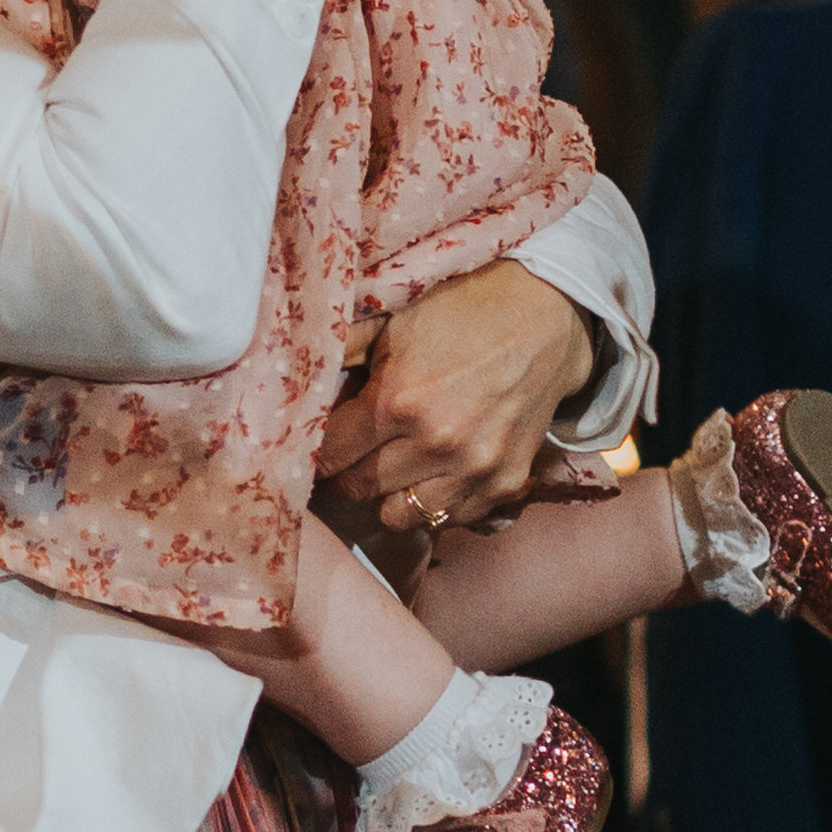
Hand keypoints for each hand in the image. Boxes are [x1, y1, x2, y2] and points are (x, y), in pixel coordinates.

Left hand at [314, 259, 599, 530]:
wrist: (548, 317)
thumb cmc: (462, 311)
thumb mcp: (393, 319)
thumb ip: (339, 349)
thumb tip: (283, 371)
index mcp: (398, 401)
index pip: (330, 455)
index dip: (316, 451)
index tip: (317, 444)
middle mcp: (436, 444)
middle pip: (358, 490)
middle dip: (346, 472)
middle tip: (350, 453)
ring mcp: (475, 470)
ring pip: (400, 516)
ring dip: (389, 493)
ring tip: (393, 463)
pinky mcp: (506, 484)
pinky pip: (451, 520)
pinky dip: (436, 502)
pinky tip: (435, 469)